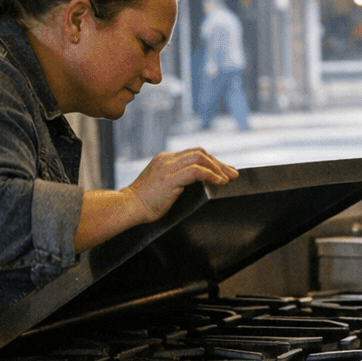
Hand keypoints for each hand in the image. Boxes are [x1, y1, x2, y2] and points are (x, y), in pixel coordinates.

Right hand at [121, 147, 238, 223]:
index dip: (212, 161)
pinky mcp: (169, 179)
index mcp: (165, 159)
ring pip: (200, 158)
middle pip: (200, 153)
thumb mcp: (163, 185)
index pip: (194, 153)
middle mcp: (166, 159)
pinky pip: (196, 171)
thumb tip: (200, 184)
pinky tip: (220, 182)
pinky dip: (211, 175)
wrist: (128, 207)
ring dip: (219, 168)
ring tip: (229, 178)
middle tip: (234, 174)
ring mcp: (167, 168)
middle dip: (219, 163)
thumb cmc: (145, 202)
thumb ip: (178, 180)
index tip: (225, 170)